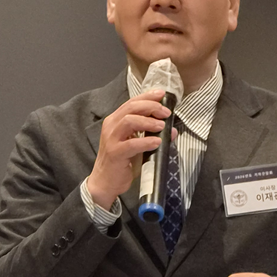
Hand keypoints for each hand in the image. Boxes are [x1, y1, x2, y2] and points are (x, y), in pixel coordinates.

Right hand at [87, 90, 175, 209]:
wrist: (104, 182)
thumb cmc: (121, 162)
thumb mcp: (138, 145)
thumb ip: (153, 135)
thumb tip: (172, 130)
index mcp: (115, 121)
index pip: (132, 102)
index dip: (147, 96)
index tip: (162, 94)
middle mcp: (111, 126)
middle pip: (131, 108)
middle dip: (150, 107)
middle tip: (165, 112)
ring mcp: (111, 139)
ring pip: (129, 121)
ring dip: (148, 121)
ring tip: (161, 125)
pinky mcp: (114, 153)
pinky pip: (131, 144)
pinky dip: (146, 141)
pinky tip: (157, 142)